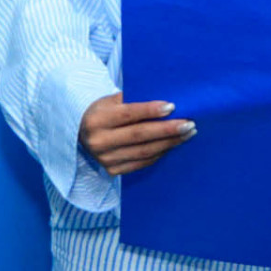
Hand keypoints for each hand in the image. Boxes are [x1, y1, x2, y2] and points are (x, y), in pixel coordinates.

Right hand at [78, 92, 194, 174]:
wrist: (81, 133)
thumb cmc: (103, 111)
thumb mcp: (111, 101)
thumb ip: (133, 100)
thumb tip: (166, 100)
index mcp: (97, 119)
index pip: (128, 115)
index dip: (150, 111)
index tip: (172, 106)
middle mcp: (99, 141)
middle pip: (139, 135)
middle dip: (167, 129)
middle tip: (189, 123)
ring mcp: (105, 159)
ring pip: (144, 151)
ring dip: (169, 143)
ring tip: (187, 133)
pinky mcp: (112, 170)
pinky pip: (142, 163)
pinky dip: (160, 153)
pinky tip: (173, 144)